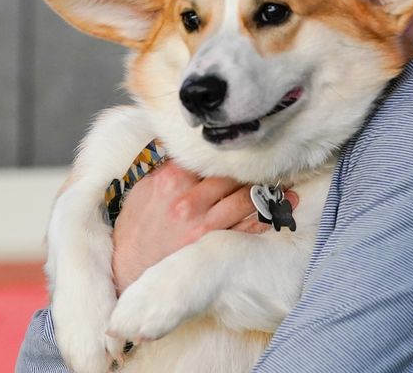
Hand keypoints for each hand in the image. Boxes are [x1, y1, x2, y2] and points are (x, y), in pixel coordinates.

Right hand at [111, 160, 297, 293]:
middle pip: (231, 175)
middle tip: (272, 157)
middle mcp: (189, 200)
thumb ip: (166, 166)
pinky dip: (268, 214)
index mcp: (171, 180)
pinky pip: (248, 226)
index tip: (245, 143)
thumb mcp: (143, 189)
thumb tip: (185, 146)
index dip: (228, 151)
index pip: (208, 157)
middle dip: (251, 167)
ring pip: (245, 198)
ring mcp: (203, 224)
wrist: (126, 269)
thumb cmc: (135, 228)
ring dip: (268, 188)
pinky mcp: (213, 244)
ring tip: (286, 179)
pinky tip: (285, 204)